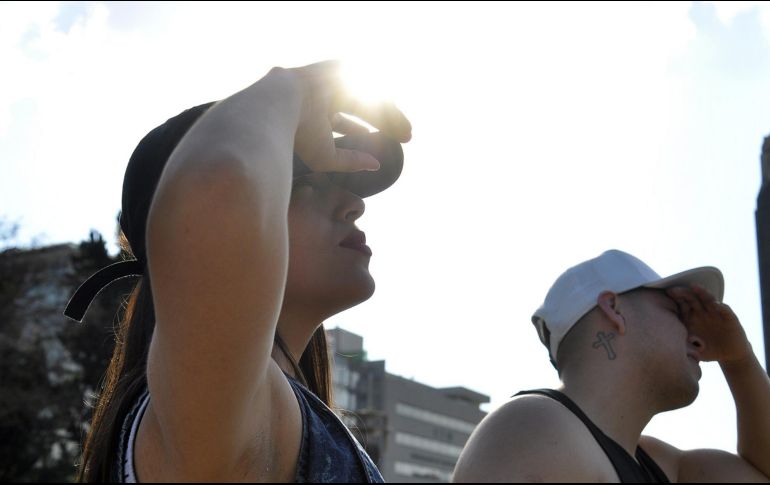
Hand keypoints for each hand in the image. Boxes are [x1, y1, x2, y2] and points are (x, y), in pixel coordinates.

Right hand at [278, 60, 411, 172]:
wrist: (279, 107)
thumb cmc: (298, 137)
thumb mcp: (328, 156)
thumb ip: (351, 161)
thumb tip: (375, 166)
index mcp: (317, 111)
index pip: (348, 120)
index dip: (367, 132)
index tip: (381, 144)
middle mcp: (326, 94)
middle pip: (364, 107)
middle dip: (386, 123)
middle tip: (407, 136)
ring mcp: (332, 79)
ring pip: (368, 97)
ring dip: (390, 115)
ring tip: (407, 131)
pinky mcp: (340, 66)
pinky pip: (368, 86)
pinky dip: (384, 104)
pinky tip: (399, 119)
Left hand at [667, 285, 752, 364]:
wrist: (731, 355)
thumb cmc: (708, 350)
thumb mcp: (693, 348)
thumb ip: (683, 345)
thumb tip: (670, 344)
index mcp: (692, 318)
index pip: (682, 305)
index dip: (675, 299)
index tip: (666, 294)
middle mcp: (703, 313)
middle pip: (693, 299)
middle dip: (684, 293)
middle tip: (674, 290)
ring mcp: (716, 314)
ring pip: (708, 300)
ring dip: (702, 293)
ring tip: (695, 287)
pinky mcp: (730, 319)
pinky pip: (726, 311)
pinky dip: (722, 307)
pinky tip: (717, 305)